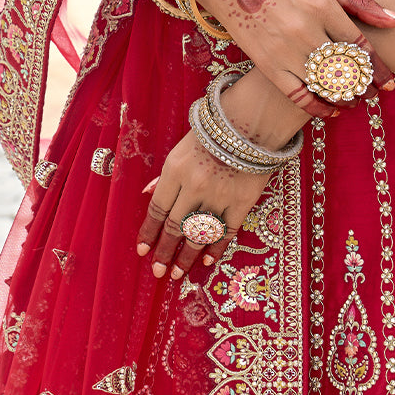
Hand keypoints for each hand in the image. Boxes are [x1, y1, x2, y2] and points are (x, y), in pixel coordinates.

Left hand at [136, 128, 271, 279]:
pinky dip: (216, 248)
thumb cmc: (213, 132)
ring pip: (198, 234)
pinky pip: (226, 231)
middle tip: (157, 271)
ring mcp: (218, 195)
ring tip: (177, 273)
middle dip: (164, 252)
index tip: (142, 250)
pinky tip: (206, 260)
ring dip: (186, 257)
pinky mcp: (241, 202)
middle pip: (174, 227)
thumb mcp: (182, 148)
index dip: (148, 232)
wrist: (252, 121)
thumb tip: (148, 194)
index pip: (157, 209)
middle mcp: (194, 186)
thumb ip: (167, 175)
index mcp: (175, 170)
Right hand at [196, 0, 394, 117]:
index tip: (388, 82)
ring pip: (324, 85)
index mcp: (321, 5)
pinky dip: (318, 107)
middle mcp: (303, 28)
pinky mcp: (267, 64)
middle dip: (363, 85)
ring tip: (356, 100)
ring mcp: (283, 49)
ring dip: (345, 98)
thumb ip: (360, 2)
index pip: (358, 44)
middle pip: (344, 68)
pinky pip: (298, 95)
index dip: (377, 67)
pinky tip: (332, 110)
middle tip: (373, 92)